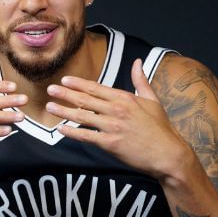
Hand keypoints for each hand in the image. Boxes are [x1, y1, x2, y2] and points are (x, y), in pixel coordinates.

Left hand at [46, 58, 192, 178]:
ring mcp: (113, 126)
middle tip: (50, 89)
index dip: (79, 84)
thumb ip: (141, 81)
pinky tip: (60, 129)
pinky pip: (86, 136)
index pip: (97, 88)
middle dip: (66, 94)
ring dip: (64, 111)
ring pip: (82, 116)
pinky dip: (72, 132)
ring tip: (49, 107)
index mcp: (126, 98)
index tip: (65, 80)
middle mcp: (118, 110)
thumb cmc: (160, 128)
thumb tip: (137, 62)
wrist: (168, 154)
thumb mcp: (153, 100)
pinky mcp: (110, 143)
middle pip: (86, 100)